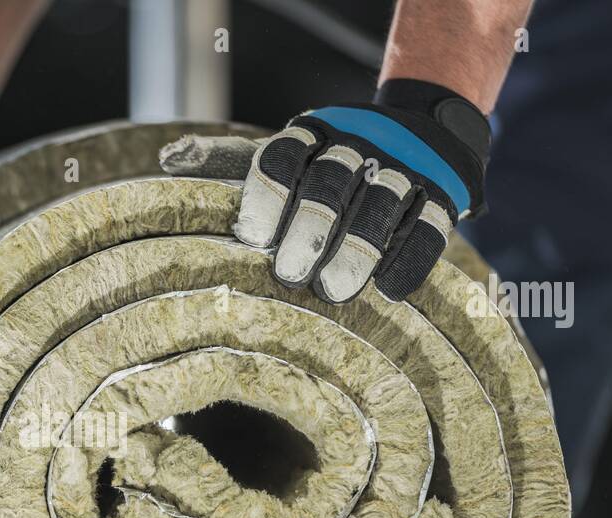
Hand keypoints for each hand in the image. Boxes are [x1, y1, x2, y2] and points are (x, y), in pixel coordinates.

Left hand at [162, 80, 488, 304]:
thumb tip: (168, 159)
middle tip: (290, 272)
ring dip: (357, 250)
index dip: (268, 194)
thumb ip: (228, 161)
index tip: (251, 238)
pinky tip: (389, 291)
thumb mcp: (282, 153)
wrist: (424, 132)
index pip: (285, 156)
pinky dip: (409, 260)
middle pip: (332, 184)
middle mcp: (360, 144)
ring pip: (382, 205)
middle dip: (309, 229)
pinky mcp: (443, 196)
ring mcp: (405, 167)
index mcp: (314, 132)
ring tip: (334, 290)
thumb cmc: (327, 162)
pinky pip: (429, 228)